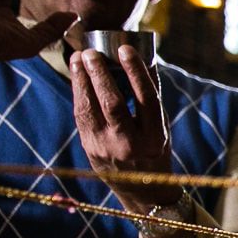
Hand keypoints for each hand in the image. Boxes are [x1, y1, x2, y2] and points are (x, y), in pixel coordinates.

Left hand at [70, 46, 173, 210]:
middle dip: (100, 75)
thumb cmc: (153, 149)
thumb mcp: (160, 127)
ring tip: (78, 57)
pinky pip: (81, 115)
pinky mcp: (89, 147)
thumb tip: (145, 60)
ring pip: (90, 109)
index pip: (146, 99)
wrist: (139, 187)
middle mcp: (130, 144)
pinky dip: (78, 92)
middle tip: (91, 52)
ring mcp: (106, 147)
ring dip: (82, 80)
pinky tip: (77, 75)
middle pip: (113, 104)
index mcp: (155, 136)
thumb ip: (151, 98)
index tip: (125, 49)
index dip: (136, 72)